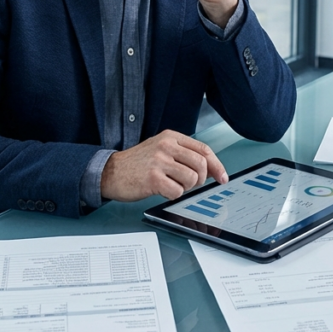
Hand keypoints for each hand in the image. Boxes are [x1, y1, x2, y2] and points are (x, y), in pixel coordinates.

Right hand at [100, 129, 228, 201]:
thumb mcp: (160, 149)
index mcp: (170, 137)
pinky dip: (173, 195)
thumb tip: (211, 169)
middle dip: (201, 179)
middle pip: (201, 164)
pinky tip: (162, 190)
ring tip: (172, 185)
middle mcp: (166, 146)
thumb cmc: (137, 163)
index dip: (217, 165)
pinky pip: (177, 191)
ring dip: (186, 188)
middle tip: (191, 184)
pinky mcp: (152, 178)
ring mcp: (159, 161)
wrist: (110, 171)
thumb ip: (183, 154)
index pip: (204, 149)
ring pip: (192, 179)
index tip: (222, 177)